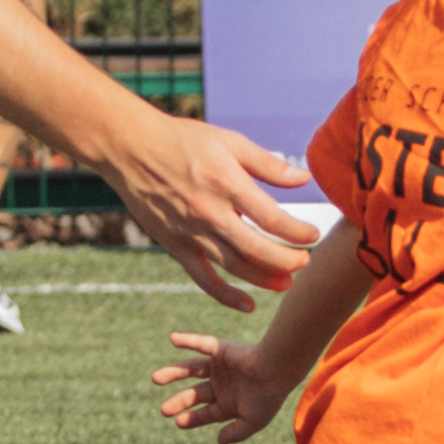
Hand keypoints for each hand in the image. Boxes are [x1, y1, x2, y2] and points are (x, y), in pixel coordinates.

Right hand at [91, 111, 322, 309]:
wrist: (130, 149)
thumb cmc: (183, 140)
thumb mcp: (229, 141)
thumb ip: (267, 164)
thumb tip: (303, 180)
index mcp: (226, 182)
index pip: (271, 217)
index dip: (298, 232)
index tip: (313, 235)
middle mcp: (209, 211)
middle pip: (256, 249)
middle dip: (287, 261)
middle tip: (305, 262)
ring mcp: (190, 232)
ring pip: (233, 266)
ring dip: (264, 279)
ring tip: (287, 283)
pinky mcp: (175, 245)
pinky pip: (203, 279)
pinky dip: (226, 295)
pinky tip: (248, 304)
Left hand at [150, 330, 296, 443]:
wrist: (277, 369)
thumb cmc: (267, 397)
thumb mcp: (252, 422)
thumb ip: (236, 433)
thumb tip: (218, 442)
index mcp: (230, 402)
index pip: (206, 413)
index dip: (192, 418)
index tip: (178, 422)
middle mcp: (223, 384)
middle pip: (195, 394)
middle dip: (179, 402)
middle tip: (164, 410)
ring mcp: (220, 366)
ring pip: (192, 369)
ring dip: (173, 373)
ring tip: (155, 379)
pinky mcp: (221, 349)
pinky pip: (201, 343)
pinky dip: (188, 340)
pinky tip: (173, 339)